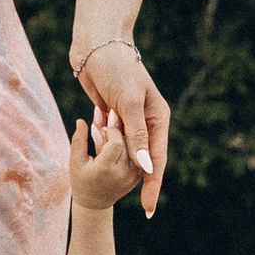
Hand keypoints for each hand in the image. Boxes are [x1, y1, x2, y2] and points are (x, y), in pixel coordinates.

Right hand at [68, 113, 140, 210]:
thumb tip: (81, 120)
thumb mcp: (75, 161)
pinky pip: (139, 154)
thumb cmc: (81, 179)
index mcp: (106, 169)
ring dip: (126, 136)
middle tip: (110, 125)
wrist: (95, 202)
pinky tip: (123, 138)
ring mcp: (133, 176)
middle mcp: (123, 173)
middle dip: (118, 131)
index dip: (110, 130)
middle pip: (127, 142)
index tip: (101, 129)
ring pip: (135, 147)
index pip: (116, 141)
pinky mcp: (138, 176)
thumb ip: (79, 140)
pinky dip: (132, 145)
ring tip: (116, 131)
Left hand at [73, 36, 171, 217]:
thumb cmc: (116, 68)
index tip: (148, 209)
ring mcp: (129, 119)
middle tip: (134, 205)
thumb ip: (136, 135)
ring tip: (109, 171)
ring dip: (115, 156)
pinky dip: (102, 142)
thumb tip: (146, 168)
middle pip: (144, 159)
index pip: (157, 159)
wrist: (96, 45)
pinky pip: (110, 138)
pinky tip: (97, 145)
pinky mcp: (112, 115)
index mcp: (159, 118)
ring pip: (126, 150)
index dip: (153, 185)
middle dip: (136, 179)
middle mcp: (147, 121)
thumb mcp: (128, 102)